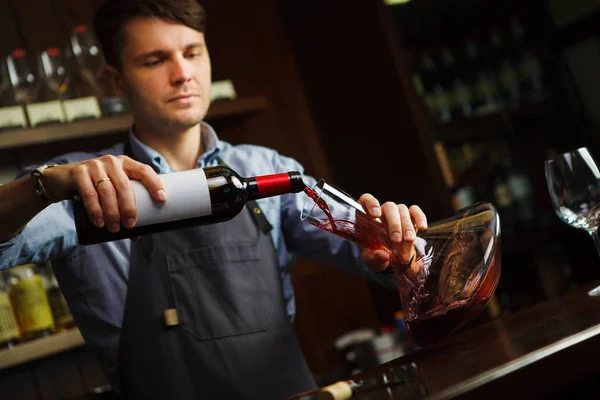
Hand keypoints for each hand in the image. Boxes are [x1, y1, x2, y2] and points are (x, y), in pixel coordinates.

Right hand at [43, 155, 165, 232]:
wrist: (62, 180)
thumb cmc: (95, 188)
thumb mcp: (112, 191)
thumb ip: (123, 206)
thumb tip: (138, 234)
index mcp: (126, 163)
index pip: (144, 170)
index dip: (154, 184)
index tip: (162, 199)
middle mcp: (112, 161)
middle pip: (125, 185)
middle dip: (129, 207)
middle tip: (130, 225)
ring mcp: (94, 165)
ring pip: (107, 191)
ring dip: (112, 212)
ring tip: (114, 228)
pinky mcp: (79, 172)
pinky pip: (89, 193)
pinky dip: (95, 210)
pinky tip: (99, 222)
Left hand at [358, 194, 426, 271]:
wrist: (390, 258)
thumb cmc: (375, 255)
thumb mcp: (371, 260)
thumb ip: (374, 258)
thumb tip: (383, 256)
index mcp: (367, 218)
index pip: (366, 200)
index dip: (370, 203)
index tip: (376, 215)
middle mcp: (381, 212)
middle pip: (389, 207)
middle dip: (394, 223)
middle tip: (396, 239)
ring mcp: (396, 213)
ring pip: (402, 210)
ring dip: (406, 225)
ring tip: (409, 240)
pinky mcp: (410, 217)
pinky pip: (415, 211)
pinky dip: (419, 217)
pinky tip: (422, 227)